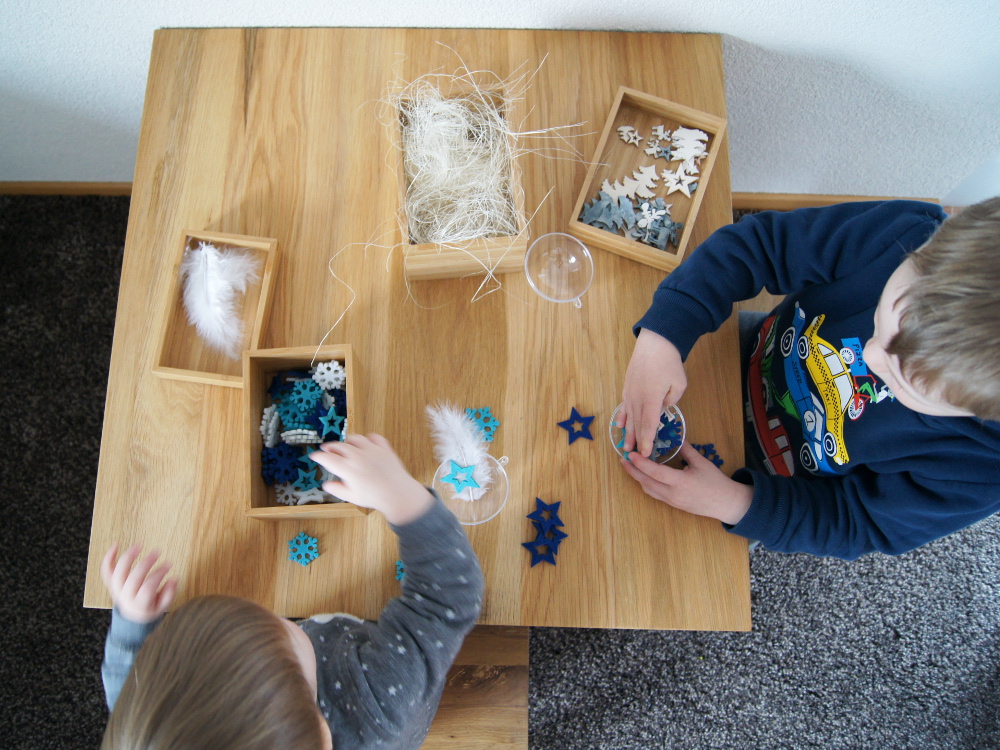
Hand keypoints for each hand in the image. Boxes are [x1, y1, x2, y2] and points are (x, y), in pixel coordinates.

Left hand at [101, 545, 177, 623]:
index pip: (148, 587)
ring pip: (118, 573)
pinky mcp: (112, 583)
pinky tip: (116, 546)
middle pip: (134, 578)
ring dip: (128, 558)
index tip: (168, 564)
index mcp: (140, 605)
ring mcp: (117, 590)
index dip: (159, 574)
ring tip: (138, 545)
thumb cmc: (149, 608)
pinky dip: (109, 558)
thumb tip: (173, 579)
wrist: (132, 616)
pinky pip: (107, 571)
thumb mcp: (162, 607)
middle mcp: (126, 597)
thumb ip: (169, 594)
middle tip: (157, 552)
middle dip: (146, 563)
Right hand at [311, 434, 433, 525]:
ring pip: (355, 438)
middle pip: (339, 446)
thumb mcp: (352, 498)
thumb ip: (338, 490)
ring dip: (347, 441)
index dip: (318, 456)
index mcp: (349, 469)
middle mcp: (359, 457)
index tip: (314, 456)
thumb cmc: (374, 498)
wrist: (398, 494)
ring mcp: (372, 450)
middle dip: (330, 447)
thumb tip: (326, 484)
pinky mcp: (384, 447)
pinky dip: (367, 439)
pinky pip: (374, 437)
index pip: (328, 459)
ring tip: (345, 446)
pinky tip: (365, 445)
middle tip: (326, 449)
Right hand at [619, 328, 686, 456]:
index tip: (646, 454)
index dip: (646, 440)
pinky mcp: (627, 386)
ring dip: (627, 433)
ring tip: (624, 446)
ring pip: (628, 416)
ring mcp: (630, 392)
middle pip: (636, 424)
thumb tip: (662, 407)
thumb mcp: (679, 384)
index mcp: (651, 400)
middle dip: (636, 441)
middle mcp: (637, 398)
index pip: (648, 425)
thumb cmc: (669, 362)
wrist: (655, 342)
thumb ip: (671, 400)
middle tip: (634, 456)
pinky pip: (624, 406)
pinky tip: (619, 425)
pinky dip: (622, 417)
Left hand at [621, 443, 752, 524]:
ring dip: (638, 478)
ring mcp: (671, 501)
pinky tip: (644, 476)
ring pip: (648, 490)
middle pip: (646, 483)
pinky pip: (655, 494)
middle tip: (623, 459)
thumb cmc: (715, 482)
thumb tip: (676, 436)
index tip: (631, 454)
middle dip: (632, 471)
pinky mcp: (673, 505)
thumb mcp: (701, 463)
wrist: (725, 503)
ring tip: (631, 466)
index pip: (656, 473)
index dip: (641, 464)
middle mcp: (673, 494)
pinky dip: (646, 484)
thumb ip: (686, 450)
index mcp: (681, 483)